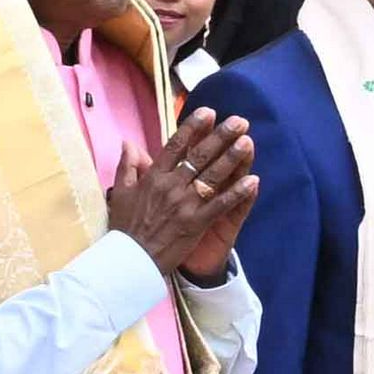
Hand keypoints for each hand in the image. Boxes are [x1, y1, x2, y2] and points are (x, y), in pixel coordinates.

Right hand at [106, 109, 256, 288]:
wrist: (130, 261)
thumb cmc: (125, 227)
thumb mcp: (120, 193)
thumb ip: (127, 165)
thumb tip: (128, 142)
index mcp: (153, 177)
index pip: (176, 146)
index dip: (193, 127)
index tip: (208, 112)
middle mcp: (170, 187)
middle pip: (199, 156)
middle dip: (220, 137)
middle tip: (239, 121)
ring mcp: (184, 205)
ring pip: (212, 176)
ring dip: (232, 158)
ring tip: (247, 142)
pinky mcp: (195, 224)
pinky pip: (220, 205)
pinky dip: (236, 193)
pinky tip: (252, 181)